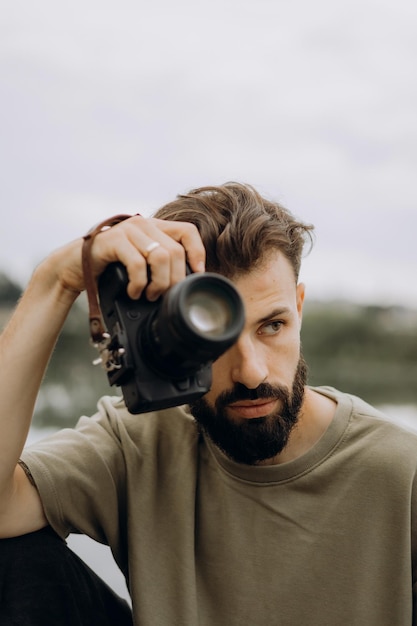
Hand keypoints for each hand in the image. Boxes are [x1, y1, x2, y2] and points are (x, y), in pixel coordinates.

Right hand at [52, 215, 205, 301]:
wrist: (71, 268)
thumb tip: (188, 284)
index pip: (188, 231)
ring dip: (159, 283)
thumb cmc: (108, 269)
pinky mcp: (112, 240)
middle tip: (163, 296)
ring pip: (161, 257)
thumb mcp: (140, 264)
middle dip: (174, 280)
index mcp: (154, 228)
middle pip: (176, 251)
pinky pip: (138, 264)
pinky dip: (139, 284)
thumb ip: (160, 265)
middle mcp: (143, 224)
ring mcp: (127, 230)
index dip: (197, 253)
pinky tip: (133, 292)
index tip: (196, 275)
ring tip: (149, 295)